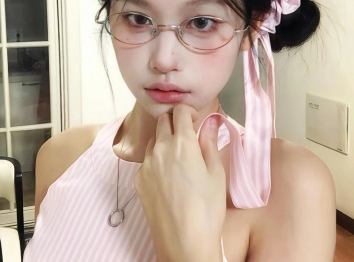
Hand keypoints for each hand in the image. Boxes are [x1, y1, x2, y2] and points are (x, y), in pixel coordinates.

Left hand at [134, 105, 225, 261]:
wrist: (184, 242)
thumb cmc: (208, 207)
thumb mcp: (216, 172)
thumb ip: (210, 142)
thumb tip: (210, 121)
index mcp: (182, 143)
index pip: (179, 111)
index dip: (188, 112)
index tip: (195, 120)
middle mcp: (160, 148)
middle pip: (163, 120)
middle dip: (175, 122)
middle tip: (186, 136)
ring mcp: (146, 164)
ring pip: (153, 140)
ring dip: (164, 140)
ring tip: (176, 158)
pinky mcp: (137, 179)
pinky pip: (146, 161)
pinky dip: (156, 160)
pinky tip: (167, 178)